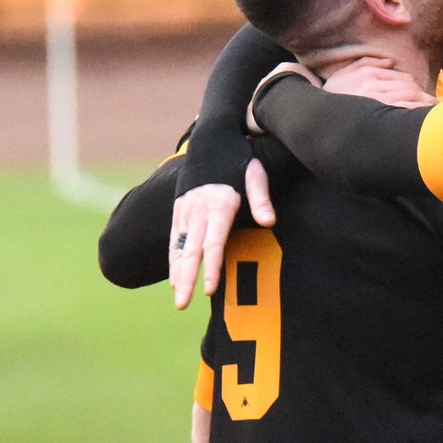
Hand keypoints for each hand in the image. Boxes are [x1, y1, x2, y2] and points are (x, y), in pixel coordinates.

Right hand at [169, 157, 272, 309]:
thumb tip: (269, 222)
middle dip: (187, 279)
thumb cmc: (238, 157)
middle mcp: (197, 209)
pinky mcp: (180, 208)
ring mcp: (185, 209)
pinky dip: (174, 259)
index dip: (211, 267)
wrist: (210, 137)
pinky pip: (174, 238)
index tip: (210, 289)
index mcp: (218, 203)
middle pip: (191, 250)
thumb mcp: (255, 171)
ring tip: (178, 299)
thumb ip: (261, 198)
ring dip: (177, 274)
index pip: (213, 242)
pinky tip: (175, 278)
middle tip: (183, 305)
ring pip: (178, 247)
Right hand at [325, 57, 434, 106]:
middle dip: (423, 96)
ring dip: (424, 105)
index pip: (402, 78)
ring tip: (433, 111)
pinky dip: (416, 112)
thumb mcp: (345, 74)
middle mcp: (373, 85)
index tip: (422, 95)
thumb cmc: (333, 96)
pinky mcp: (379, 115)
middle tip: (433, 105)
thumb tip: (391, 62)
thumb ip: (366, 63)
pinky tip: (423, 117)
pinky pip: (404, 111)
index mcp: (367, 74)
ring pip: (410, 98)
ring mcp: (376, 100)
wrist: (318, 116)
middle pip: (409, 88)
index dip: (415, 88)